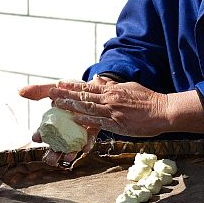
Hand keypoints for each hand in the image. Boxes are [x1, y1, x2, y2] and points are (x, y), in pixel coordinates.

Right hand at [19, 77, 112, 165]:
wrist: (93, 86)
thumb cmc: (71, 90)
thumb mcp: (55, 88)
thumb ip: (39, 90)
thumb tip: (20, 91)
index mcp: (53, 123)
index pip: (43, 132)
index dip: (39, 136)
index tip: (36, 137)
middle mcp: (64, 131)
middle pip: (56, 146)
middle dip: (52, 155)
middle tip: (51, 160)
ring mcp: (77, 133)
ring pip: (71, 148)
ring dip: (69, 154)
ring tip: (68, 157)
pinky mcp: (92, 130)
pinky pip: (89, 140)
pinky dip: (87, 144)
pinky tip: (85, 148)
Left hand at [37, 80, 203, 137]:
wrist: (165, 110)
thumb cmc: (148, 100)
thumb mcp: (128, 89)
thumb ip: (112, 87)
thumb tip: (100, 81)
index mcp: (109, 89)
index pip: (83, 86)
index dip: (65, 86)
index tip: (51, 86)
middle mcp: (107, 96)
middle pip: (78, 94)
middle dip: (57, 94)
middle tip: (38, 93)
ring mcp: (110, 109)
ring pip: (84, 106)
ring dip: (66, 106)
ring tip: (52, 105)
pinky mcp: (116, 121)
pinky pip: (96, 121)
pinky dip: (82, 120)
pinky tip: (71, 121)